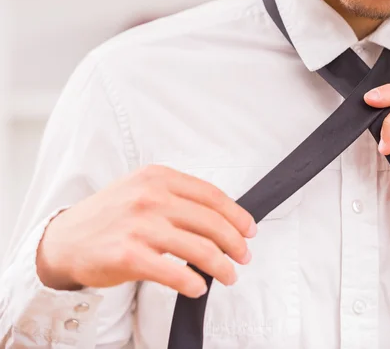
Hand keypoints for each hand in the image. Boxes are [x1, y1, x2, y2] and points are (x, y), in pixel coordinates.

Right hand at [36, 165, 256, 297]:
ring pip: (199, 248)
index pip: (211, 195)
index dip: (237, 215)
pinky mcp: (128, 254)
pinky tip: (198, 287)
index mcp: (158, 177)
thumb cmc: (110, 217)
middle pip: (211, 222)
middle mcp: (150, 197)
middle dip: (235, 243)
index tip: (249, 230)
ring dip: (222, 266)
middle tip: (244, 257)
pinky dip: (193, 282)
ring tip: (229, 275)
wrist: (65, 239)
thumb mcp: (142, 191)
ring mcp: (139, 225)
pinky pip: (174, 272)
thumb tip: (222, 219)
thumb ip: (178, 198)